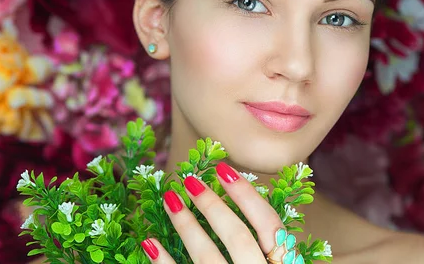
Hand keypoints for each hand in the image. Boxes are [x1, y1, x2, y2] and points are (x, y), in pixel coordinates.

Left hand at [140, 162, 302, 263]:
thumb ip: (274, 255)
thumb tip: (257, 224)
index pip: (270, 227)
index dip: (248, 195)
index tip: (224, 169)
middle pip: (240, 239)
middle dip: (214, 206)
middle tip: (190, 180)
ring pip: (208, 261)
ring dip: (187, 226)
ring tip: (170, 200)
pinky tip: (149, 244)